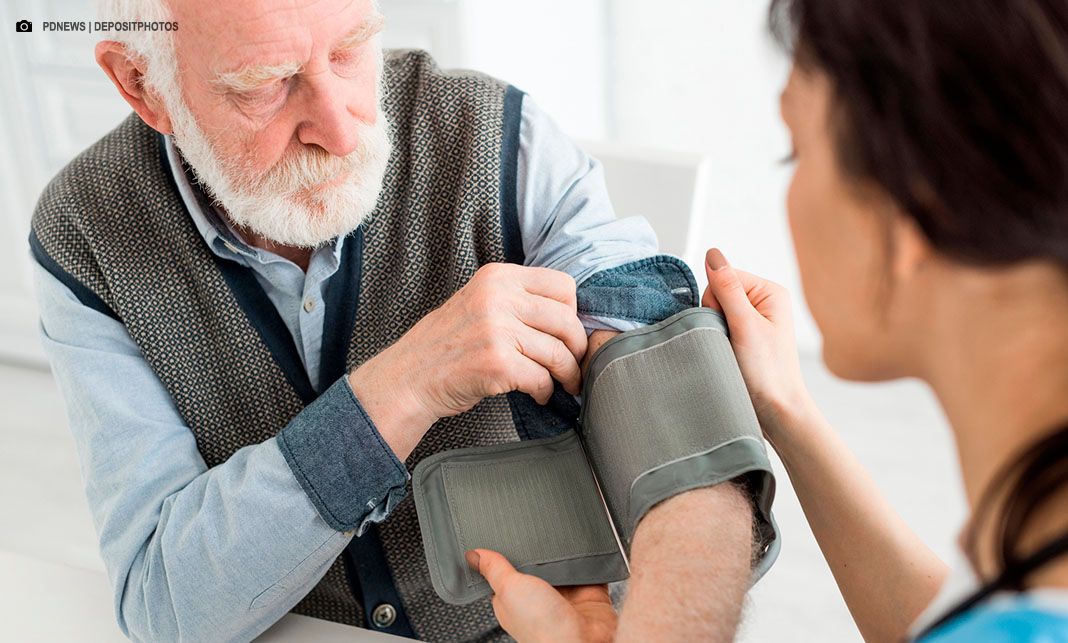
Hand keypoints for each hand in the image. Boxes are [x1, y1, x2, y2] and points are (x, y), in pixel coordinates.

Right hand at [349, 263, 587, 459]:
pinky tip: (538, 395)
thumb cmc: (447, 346)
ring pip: (558, 352)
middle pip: (566, 320)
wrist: (409, 378)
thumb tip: (569, 316)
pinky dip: (545, 392)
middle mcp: (498, 297)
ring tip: (564, 384)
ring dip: (566, 374)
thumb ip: (517, 300)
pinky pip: (542, 378)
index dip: (572, 312)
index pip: (562, 285)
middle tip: (574, 365)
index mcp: (498, 277)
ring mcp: (497, 329)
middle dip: (577, 348)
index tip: (565, 333)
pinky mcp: (497, 362)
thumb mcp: (479, 303)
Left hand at [466, 549, 616, 642]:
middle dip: (540, 552)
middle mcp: (539, 599)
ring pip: (564, 565)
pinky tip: (584, 555)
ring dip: (566, 556)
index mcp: (513, 601)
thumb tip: (474, 554)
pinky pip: (590, 570)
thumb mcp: (508, 589)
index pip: (506, 572)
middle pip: (537, 565)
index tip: (506, 535)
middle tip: (539, 534)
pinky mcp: (589, 595)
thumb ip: (494, 570)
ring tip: (564, 544)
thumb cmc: (541, 629)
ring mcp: (565, 597)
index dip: (506, 554)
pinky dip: (589, 562)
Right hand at [701, 248, 814, 443]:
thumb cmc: (768, 373)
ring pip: (713, 314)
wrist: (775, 412)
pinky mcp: (742, 339)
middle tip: (730, 343)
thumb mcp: (745, 326)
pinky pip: (716, 330)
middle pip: (716, 294)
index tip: (730, 327)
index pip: (723, 277)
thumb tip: (713, 254)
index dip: (716, 301)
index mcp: (769, 292)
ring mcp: (752, 322)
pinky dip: (715, 343)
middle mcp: (762, 303)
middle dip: (714, 318)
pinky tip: (726, 357)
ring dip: (713, 333)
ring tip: (729, 354)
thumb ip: (727, 288)